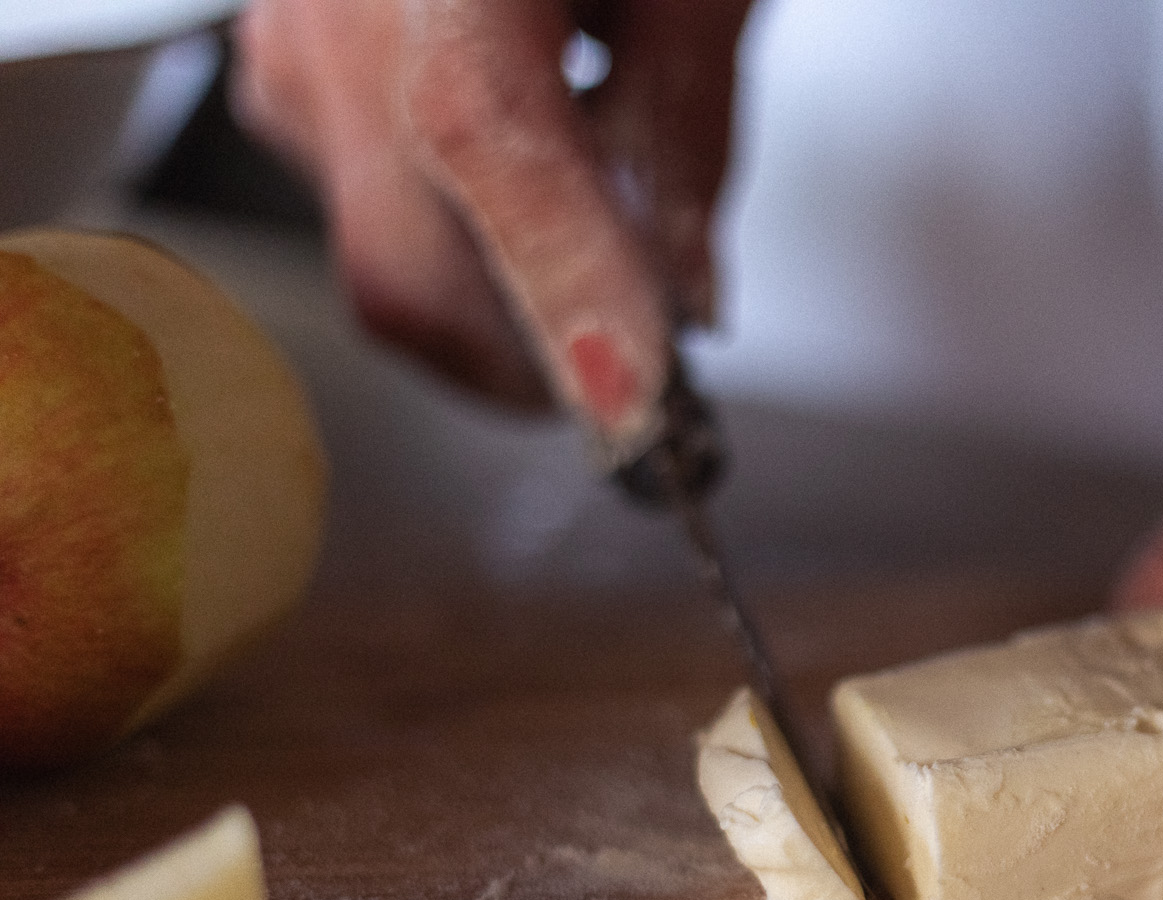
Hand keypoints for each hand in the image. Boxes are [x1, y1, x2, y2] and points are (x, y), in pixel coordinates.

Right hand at [235, 0, 751, 446]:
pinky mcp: (281, 64)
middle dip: (540, 357)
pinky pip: (364, 198)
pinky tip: (534, 174)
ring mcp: (294, 44)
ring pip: (384, 254)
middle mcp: (343, 13)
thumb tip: (687, 292)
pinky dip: (458, 232)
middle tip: (645, 375)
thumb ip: (690, 130)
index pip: (498, 151)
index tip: (632, 405)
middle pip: (415, 266)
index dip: (568, 292)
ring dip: (502, 298)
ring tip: (601, 242)